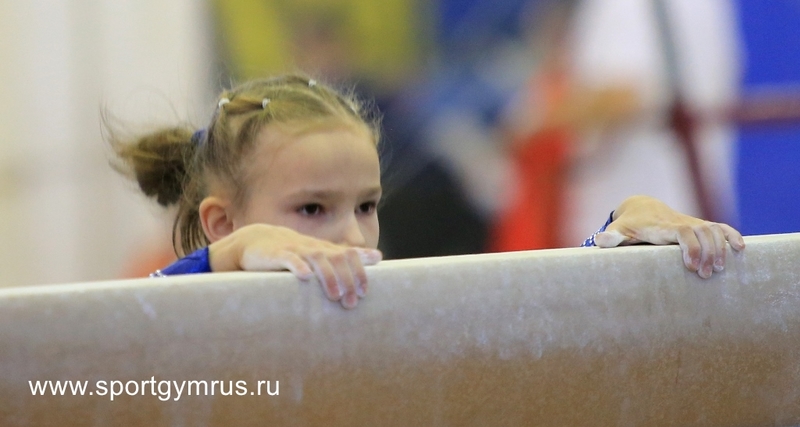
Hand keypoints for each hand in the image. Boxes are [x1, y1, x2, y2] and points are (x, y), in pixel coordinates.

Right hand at [208, 224, 381, 308]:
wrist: (255, 242)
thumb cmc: (291, 253)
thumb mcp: (318, 255)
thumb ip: (344, 258)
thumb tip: (378, 257)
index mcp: (323, 249)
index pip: (348, 255)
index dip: (359, 271)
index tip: (365, 291)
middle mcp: (313, 247)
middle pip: (337, 258)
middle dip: (347, 280)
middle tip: (351, 302)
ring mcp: (295, 249)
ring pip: (317, 259)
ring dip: (328, 277)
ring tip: (335, 296)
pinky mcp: (277, 254)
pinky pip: (289, 258)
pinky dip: (298, 266)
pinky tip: (305, 277)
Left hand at [594, 195, 744, 278]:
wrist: (641, 208)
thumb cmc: (629, 225)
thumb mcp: (619, 230)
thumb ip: (611, 237)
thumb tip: (599, 240)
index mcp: (661, 226)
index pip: (682, 231)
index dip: (690, 247)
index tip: (690, 266)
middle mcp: (679, 222)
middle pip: (702, 231)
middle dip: (708, 252)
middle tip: (705, 275)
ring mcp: (691, 223)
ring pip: (713, 230)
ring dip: (720, 248)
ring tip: (718, 270)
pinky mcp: (698, 226)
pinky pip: (720, 227)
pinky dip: (731, 235)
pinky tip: (741, 249)